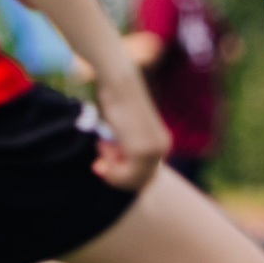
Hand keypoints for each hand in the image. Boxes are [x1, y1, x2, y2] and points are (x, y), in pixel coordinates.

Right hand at [89, 61, 169, 191]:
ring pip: (130, 180)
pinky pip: (124, 175)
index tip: (103, 159)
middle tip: (100, 153)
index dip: (120, 172)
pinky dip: (109, 170)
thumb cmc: (116, 100)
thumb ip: (123, 149)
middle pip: (138, 180)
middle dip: (115, 173)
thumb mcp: (123, 130)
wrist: (120, 82)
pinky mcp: (142, 151)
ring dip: (110, 170)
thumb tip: (106, 168)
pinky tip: (102, 150)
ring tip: (102, 146)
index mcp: (162, 142)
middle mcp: (163, 148)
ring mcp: (154, 151)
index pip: (143, 173)